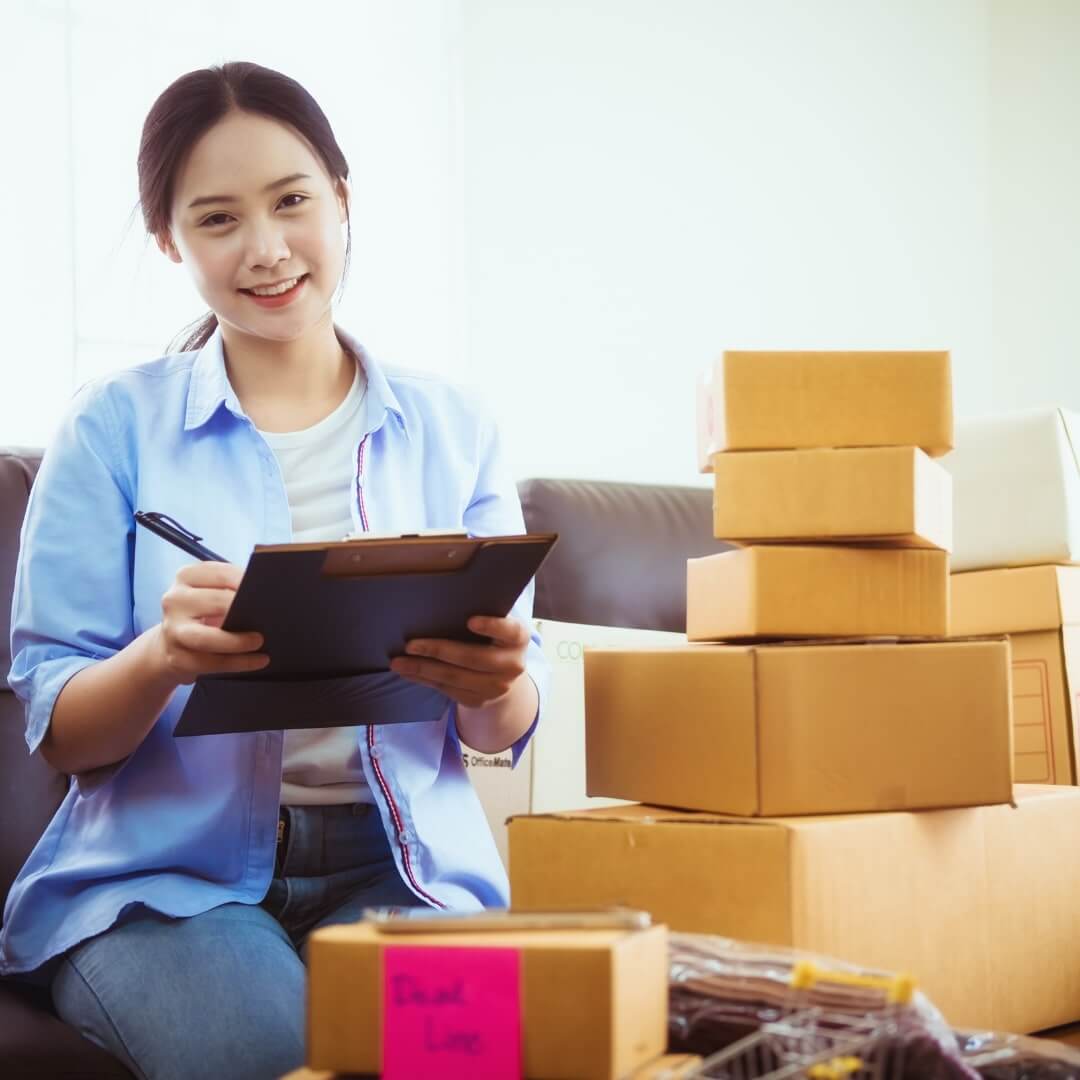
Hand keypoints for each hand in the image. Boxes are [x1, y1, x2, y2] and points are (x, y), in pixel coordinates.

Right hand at [153, 562, 269, 684]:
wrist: (171, 644)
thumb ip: (233, 588)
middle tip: (267, 618)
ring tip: (259, 641)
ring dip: (237, 642)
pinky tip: (257, 660)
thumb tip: (265, 594)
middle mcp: (175, 600)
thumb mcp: (212, 592)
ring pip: (206, 638)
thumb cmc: (203, 613)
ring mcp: (172, 630)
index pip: (221, 573)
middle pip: (215, 603)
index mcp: (187, 576)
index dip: (245, 582)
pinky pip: (210, 662)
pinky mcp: (176, 658)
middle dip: (243, 610)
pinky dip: (237, 662)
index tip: (266, 591)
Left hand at [389, 615, 528, 708]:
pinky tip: (408, 671)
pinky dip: (424, 680)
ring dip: (423, 669)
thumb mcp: (498, 625)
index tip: (470, 621)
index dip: (492, 627)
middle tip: (410, 645)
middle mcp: (512, 665)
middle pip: (472, 658)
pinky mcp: (478, 701)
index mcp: (518, 638)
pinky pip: (447, 690)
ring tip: (398, 662)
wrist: (505, 676)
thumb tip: (440, 600)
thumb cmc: (494, 639)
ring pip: (455, 677)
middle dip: (438, 650)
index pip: (510, 631)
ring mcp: (496, 687)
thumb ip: (482, 614)